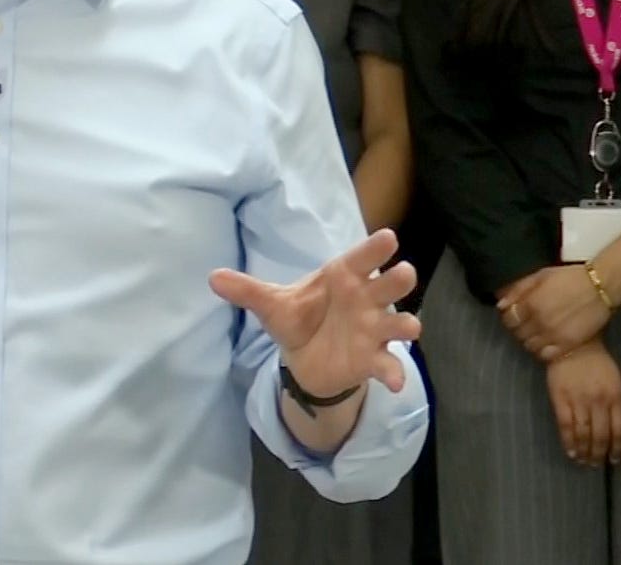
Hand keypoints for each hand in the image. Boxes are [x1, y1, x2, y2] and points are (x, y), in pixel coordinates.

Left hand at [209, 228, 420, 397]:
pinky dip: (394, 372)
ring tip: (408, 328)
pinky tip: (394, 382)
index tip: (388, 238)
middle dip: (398, 279)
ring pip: (398, 323)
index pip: (361, 258)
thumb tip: (212, 278)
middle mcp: (365, 299)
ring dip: (405, 325)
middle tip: (402, 273)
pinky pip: (388, 364)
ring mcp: (373, 329)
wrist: (307, 357)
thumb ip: (247, 291)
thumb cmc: (299, 317)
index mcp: (343, 277)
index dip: (375, 248)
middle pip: (389, 284)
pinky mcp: (373, 358)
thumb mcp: (272, 304)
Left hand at [497, 265, 610, 361]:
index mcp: (531, 304)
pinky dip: (543, 350)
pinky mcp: (568, 344)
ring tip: (538, 333)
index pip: (509, 320)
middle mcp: (539, 321)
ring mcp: (554, 334)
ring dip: (531, 340)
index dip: (510, 318)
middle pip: (518, 334)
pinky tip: (548, 341)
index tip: (516, 315)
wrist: (601, 286)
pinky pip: (546, 355)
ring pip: (530, 346)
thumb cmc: (570, 277)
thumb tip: (501, 304)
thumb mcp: (541, 276)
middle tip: (528, 324)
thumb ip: (518, 290)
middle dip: (520, 329)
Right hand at [545, 338, 620, 467]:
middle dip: (599, 453)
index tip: (615, 460)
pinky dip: (568, 441)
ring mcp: (579, 400)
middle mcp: (599, 402)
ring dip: (584, 451)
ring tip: (583, 462)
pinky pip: (565, 425)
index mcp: (616, 397)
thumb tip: (613, 431)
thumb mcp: (615, 382)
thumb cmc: (597, 362)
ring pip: (583, 433)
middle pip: (601, 435)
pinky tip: (570, 452)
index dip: (618, 449)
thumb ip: (616, 404)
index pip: (620, 430)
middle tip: (596, 464)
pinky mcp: (560, 398)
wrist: (573, 344)